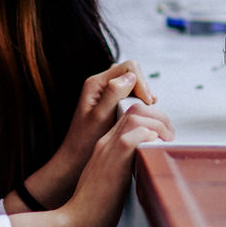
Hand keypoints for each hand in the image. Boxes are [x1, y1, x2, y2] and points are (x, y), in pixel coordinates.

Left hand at [13, 61, 155, 209]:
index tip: (148, 101)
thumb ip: (113, 94)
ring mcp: (106, 92)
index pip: (128, 67)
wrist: (75, 159)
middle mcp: (101, 84)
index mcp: (96, 83)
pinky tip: (142, 113)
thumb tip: (130, 77)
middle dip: (144, 87)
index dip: (142, 83)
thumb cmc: (84, 142)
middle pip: (132, 72)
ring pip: (133, 82)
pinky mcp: (111, 102)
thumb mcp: (100, 117)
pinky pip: (130, 93)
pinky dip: (140, 101)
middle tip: (150, 105)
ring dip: (143, 94)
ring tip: (148, 110)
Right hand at [60, 101, 173, 226]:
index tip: (164, 133)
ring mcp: (107, 151)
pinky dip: (149, 137)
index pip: (130, 116)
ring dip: (158, 124)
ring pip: (135, 117)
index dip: (152, 118)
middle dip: (159, 116)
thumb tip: (145, 167)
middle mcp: (106, 143)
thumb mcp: (112, 181)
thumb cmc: (94, 208)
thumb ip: (125, 169)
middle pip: (135, 110)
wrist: (75, 222)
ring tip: (167, 139)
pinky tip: (156, 146)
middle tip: (170, 134)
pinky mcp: (112, 163)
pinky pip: (132, 138)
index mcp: (105, 146)